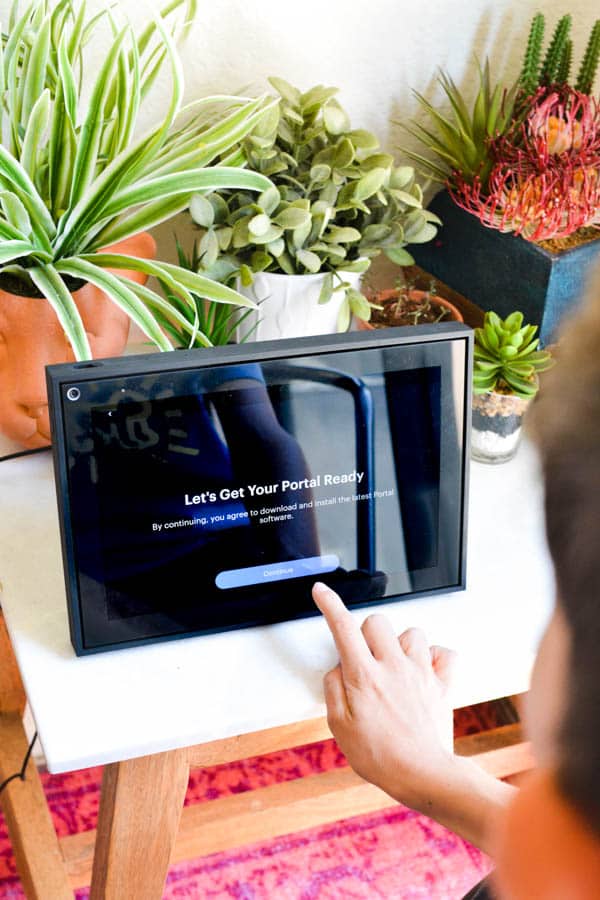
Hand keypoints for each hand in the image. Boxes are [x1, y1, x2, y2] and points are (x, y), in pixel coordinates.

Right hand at [312, 581, 456, 811]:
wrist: (423, 776)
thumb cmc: (380, 757)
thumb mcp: (339, 727)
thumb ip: (333, 689)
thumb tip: (337, 667)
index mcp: (364, 676)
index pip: (343, 627)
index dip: (330, 604)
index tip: (322, 593)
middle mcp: (393, 667)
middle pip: (377, 621)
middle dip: (365, 632)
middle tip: (363, 657)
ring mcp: (421, 673)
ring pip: (412, 632)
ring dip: (399, 643)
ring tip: (394, 666)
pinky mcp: (442, 685)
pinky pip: (444, 653)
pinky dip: (435, 656)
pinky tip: (424, 669)